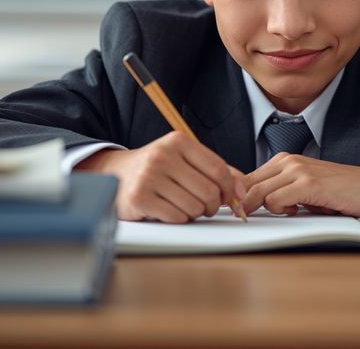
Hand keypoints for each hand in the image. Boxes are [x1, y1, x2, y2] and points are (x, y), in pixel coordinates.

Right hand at [75, 132, 246, 223]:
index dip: (230, 189)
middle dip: (213, 205)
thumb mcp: (185, 159)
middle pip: (209, 191)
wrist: (117, 173)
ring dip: (195, 213)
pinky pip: (176, 216)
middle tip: (207, 207)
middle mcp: (163, 156)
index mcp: (178, 141)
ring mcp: (149, 177)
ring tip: (186, 206)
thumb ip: (215, 169)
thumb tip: (242, 189)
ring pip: (194, 206)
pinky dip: (179, 218)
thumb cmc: (158, 168)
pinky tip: (170, 210)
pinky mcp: (139, 198)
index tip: (231, 198)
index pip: (218, 169)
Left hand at [242, 154, 359, 216]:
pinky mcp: (309, 183)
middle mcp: (288, 161)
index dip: (238, 198)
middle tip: (246, 220)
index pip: (246, 178)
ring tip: (286, 212)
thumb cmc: (343, 192)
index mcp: (285, 161)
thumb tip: (253, 206)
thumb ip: (282, 193)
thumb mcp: (306, 190)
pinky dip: (280, 211)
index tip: (237, 214)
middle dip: (242, 206)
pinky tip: (297, 211)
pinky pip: (275, 201)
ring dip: (263, 210)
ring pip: (257, 194)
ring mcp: (298, 170)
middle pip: (246, 186)